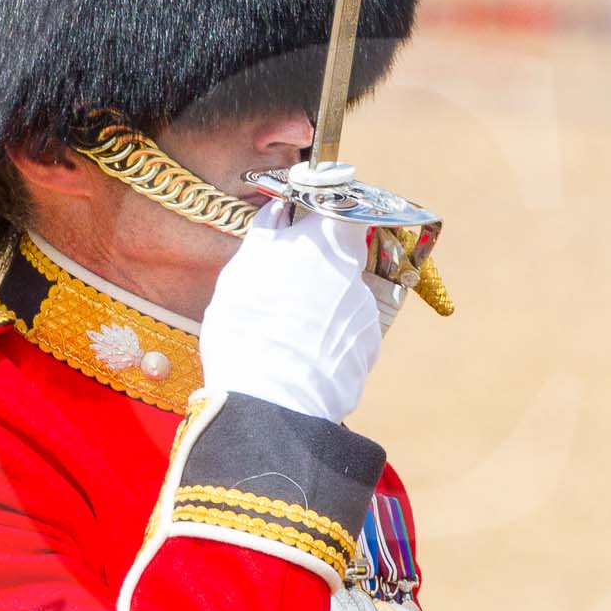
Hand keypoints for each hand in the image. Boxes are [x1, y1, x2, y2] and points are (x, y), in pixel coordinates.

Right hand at [200, 199, 383, 421]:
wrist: (271, 402)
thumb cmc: (248, 330)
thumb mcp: (242, 271)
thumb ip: (266, 232)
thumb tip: (279, 210)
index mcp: (325, 244)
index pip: (338, 207)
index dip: (321, 212)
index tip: (303, 219)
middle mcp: (354, 274)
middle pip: (341, 255)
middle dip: (316, 264)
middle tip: (283, 285)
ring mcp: (366, 313)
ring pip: (342, 296)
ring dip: (322, 304)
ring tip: (287, 332)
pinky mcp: (368, 350)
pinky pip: (348, 332)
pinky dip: (329, 338)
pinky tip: (302, 356)